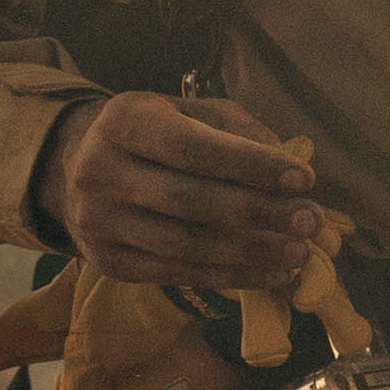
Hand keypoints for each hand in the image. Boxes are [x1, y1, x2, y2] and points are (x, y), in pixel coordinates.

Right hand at [39, 93, 318, 294]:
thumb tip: (285, 160)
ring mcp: (98, 222)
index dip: (252, 165)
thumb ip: (235, 127)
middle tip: (310, 221)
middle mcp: (100, 172)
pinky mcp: (107, 262)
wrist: (79, 169)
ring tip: (298, 254)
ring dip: (249, 253)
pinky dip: (229, 278)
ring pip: (184, 245)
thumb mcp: (187, 112)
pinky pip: (175, 274)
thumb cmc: (156, 134)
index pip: (195, 148)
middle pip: (190, 200)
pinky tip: (270, 276)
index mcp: (124, 122)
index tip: (305, 179)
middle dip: (258, 213)